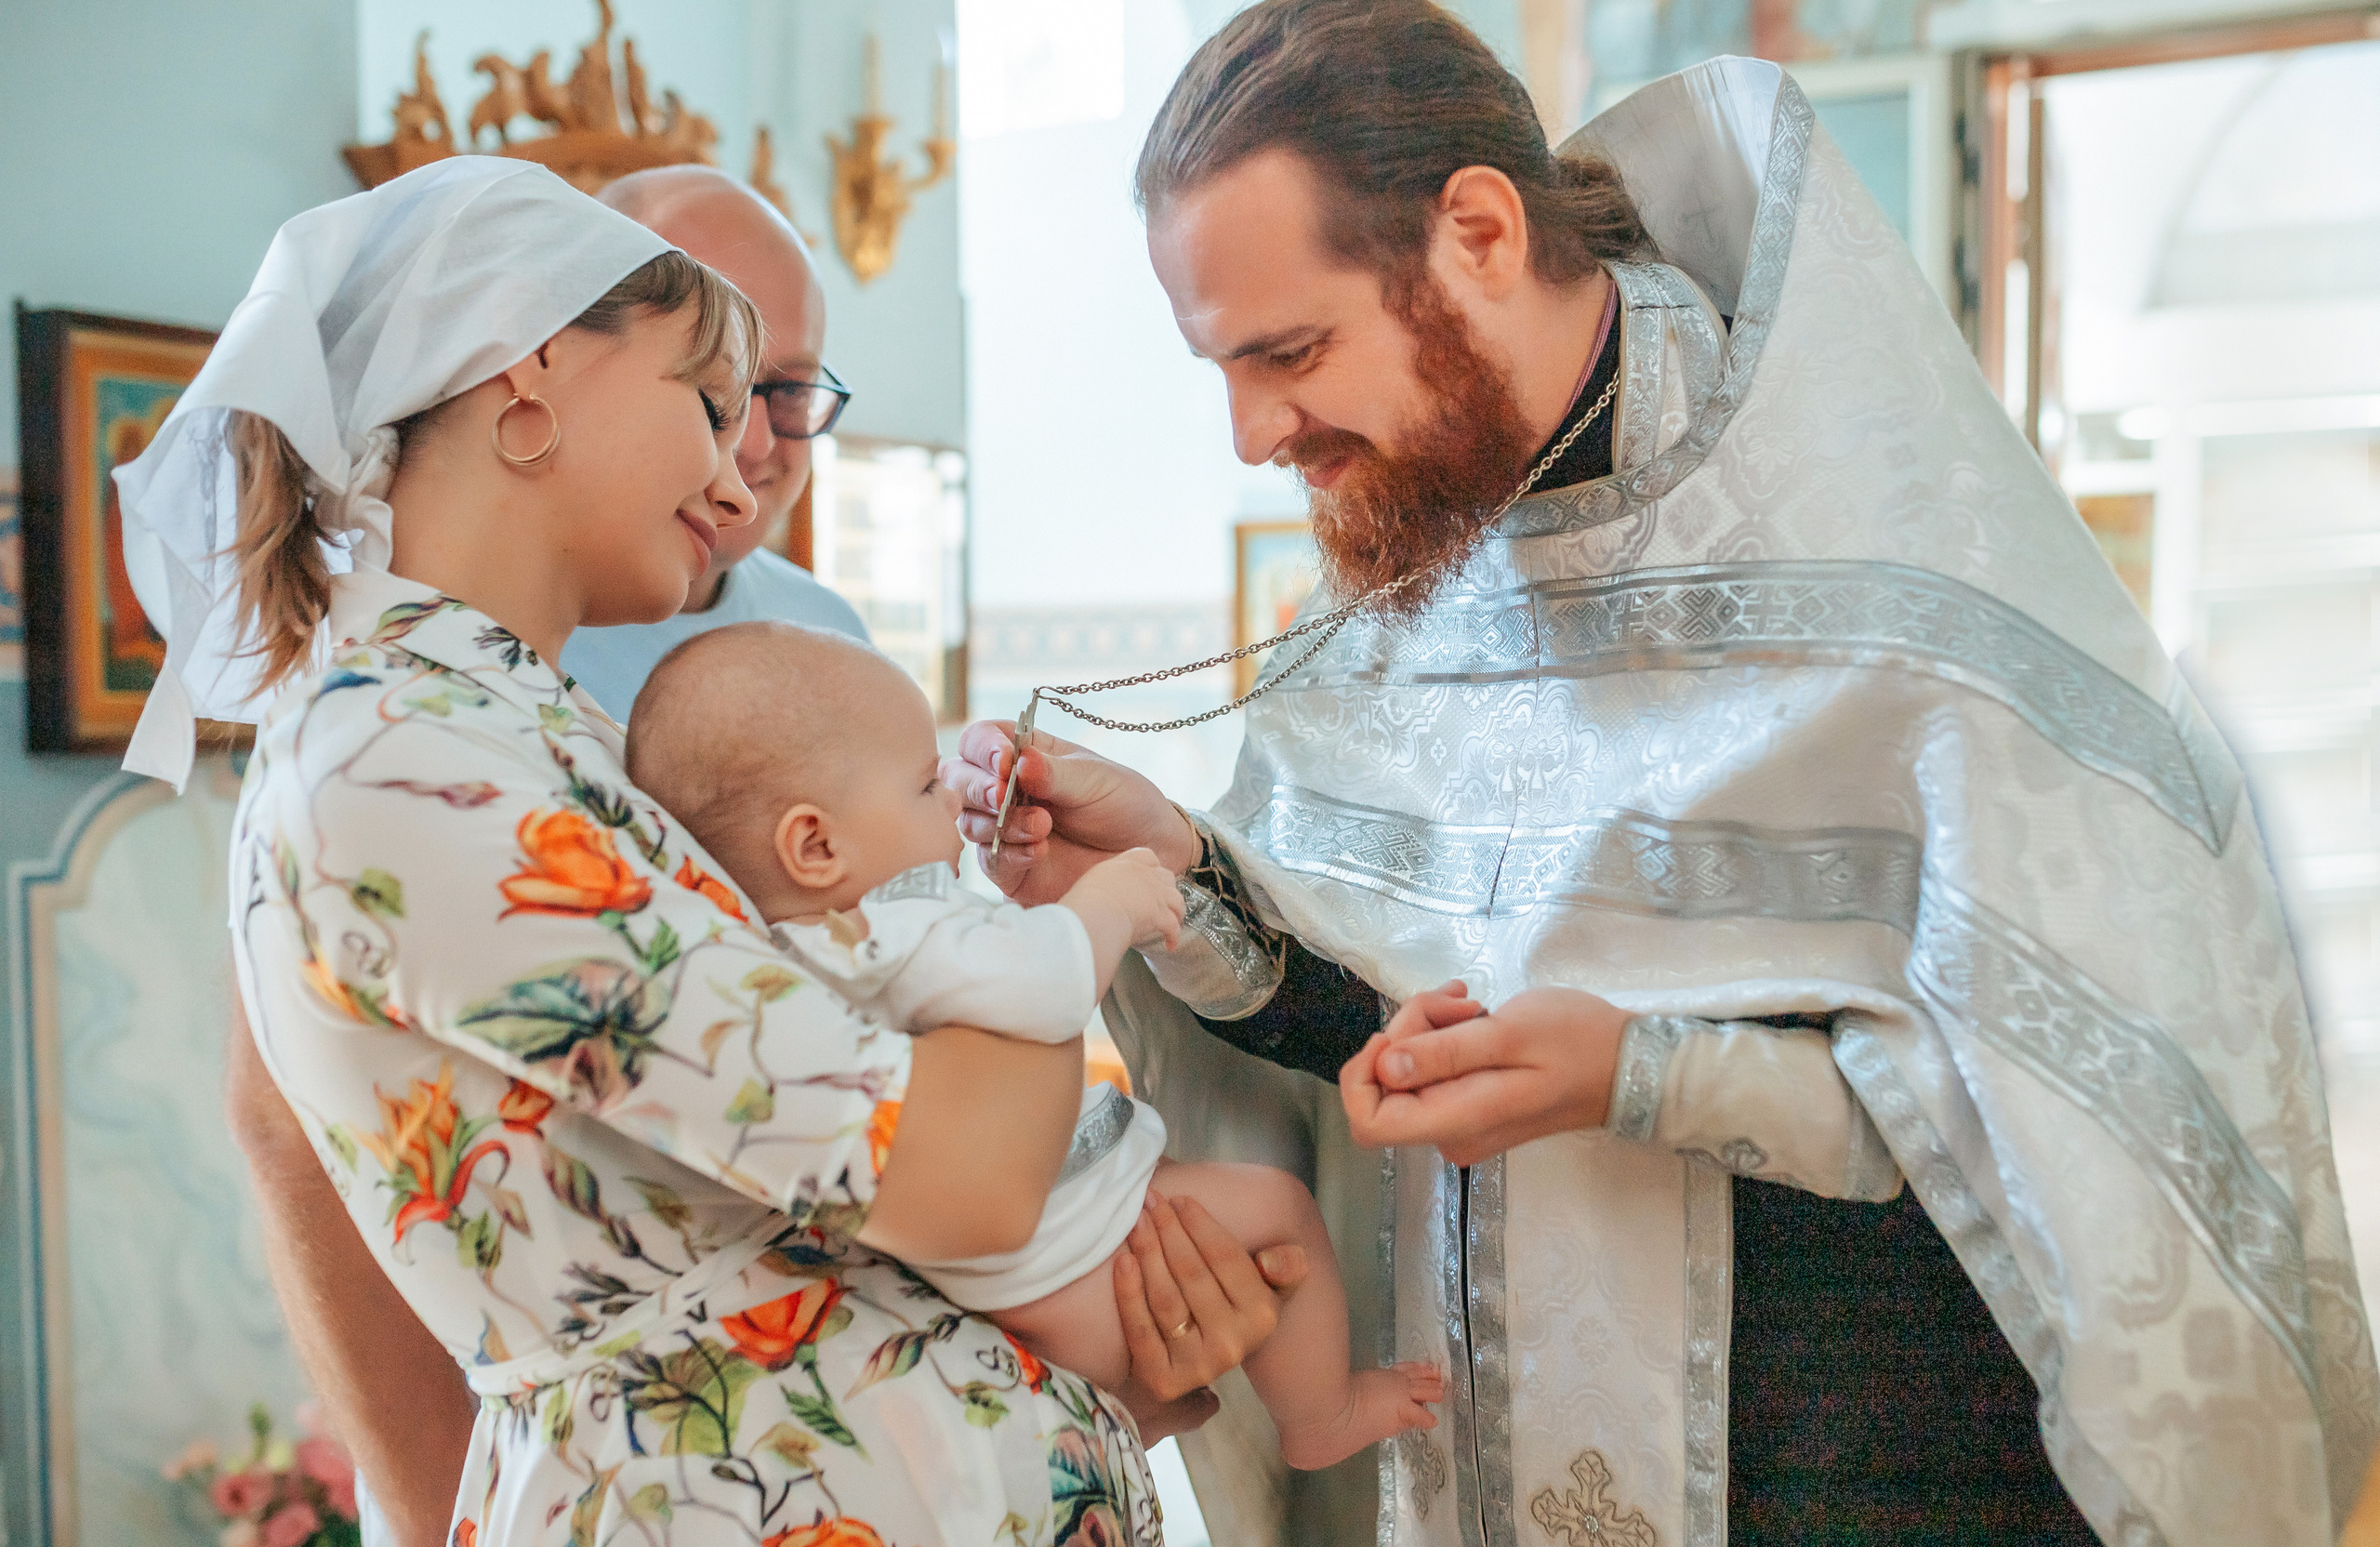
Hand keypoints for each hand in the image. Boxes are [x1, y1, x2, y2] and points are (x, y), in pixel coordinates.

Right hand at [942, 720, 1197, 903]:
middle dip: (978, 788)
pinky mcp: (1009, 867)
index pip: (979, 740)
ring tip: (1043, 826)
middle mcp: (1004, 789)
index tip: (1004, 761)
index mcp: (1023, 754)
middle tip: (1003, 795)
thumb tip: (1019, 761)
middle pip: (959, 780)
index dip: (983, 748)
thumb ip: (1054, 773)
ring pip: (969, 822)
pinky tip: (1038, 851)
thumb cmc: (1122, 804)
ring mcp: (1003, 828)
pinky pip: (989, 860)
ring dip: (1000, 823)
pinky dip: (1008, 854)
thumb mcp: (1094, 779)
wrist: (1147, 853)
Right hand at [1063, 848, 1186, 950]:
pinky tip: (1171, 945)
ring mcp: (1156, 894)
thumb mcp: (1091, 883)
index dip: (1152, 866)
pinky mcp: (1161, 915)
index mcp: (1125, 865)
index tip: (1152, 875)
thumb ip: (1102, 884)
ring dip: (1177, 911)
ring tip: (1175, 921)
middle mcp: (1144, 876)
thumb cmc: (1084, 902)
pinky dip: (1174, 936)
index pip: (1146, 856)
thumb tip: (1099, 896)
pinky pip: (1174, 927)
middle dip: (1167, 888)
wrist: (1096, 913)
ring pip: (1177, 900)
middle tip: (1162, 901)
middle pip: (1166, 876)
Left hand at [1110, 1193, 1308, 1426]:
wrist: (1206, 1360)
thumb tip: (1271, 1261)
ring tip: (1136, 1222)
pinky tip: (1123, 1261)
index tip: (1180, 1200)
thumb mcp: (1272, 1286)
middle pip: (1192, 1274)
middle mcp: (1233, 1345)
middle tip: (1152, 1202)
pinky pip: (1140, 1331)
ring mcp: (1198, 1367)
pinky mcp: (1163, 1381)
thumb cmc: (1235, 1307)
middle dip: (1169, 1231)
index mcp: (1262, 1316)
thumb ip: (1285, 1267)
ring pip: (1166, 1298)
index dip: (1200, 1225)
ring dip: (1147, 1253)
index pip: (1226, 1259)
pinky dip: (1129, 1294)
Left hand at [1341, 985, 1630, 1166]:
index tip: (1397, 1032)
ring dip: (1430, 1024)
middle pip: (1389, 1082)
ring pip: (1411, 1068)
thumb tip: (1385, 1069)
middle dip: (1411, 1028)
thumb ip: (1444, 1054)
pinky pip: (1435, 1068)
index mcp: (1455, 1123)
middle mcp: (1450, 1132)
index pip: (1368, 1122)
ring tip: (1474, 1001)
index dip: (1364, 1072)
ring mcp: (1461, 1120)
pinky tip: (1474, 1010)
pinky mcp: (1472, 1102)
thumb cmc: (1578, 1043)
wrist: (1629, 1062)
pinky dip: (1445, 1033)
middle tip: (1459, 999)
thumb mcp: (1508, 1034)